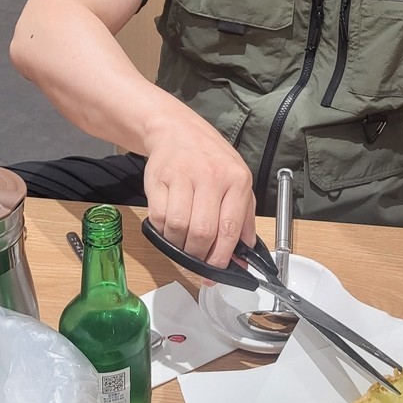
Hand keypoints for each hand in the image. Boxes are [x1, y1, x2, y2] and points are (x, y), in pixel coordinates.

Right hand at [143, 118, 256, 269]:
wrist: (178, 131)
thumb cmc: (212, 160)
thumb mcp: (238, 183)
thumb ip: (244, 219)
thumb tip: (244, 255)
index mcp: (237, 181)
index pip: (230, 229)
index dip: (222, 257)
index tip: (216, 272)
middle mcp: (212, 177)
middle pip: (202, 232)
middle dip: (199, 255)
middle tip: (198, 261)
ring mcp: (183, 176)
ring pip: (178, 228)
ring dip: (179, 245)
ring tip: (183, 244)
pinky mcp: (158, 178)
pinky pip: (159, 218)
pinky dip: (163, 231)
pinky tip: (169, 228)